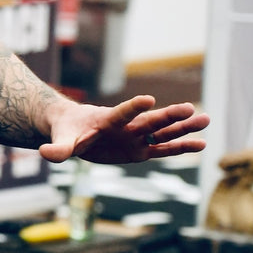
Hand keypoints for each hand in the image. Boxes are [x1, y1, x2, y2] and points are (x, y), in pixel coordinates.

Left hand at [39, 93, 209, 164]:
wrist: (73, 129)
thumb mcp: (61, 141)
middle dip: (170, 115)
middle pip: (150, 121)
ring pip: (163, 133)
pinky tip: (202, 144)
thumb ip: (57, 148)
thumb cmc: (66, 131)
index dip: (132, 107)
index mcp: (106, 121)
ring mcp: (135, 138)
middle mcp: (126, 127)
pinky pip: (163, 149)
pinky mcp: (140, 150)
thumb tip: (45, 153)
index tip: (148, 99)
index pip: (120, 113)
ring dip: (184, 128)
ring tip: (207, 119)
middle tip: (191, 108)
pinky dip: (181, 147)